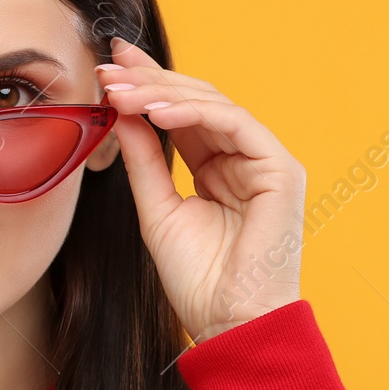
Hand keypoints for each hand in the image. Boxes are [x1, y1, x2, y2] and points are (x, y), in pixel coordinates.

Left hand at [96, 36, 306, 345]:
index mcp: (217, 167)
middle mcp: (243, 158)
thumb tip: (121, 111)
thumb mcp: (156, 208)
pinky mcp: (280, 169)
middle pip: (196, 101)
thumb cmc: (198, 279)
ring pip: (214, 104)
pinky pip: (235, 123)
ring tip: (122, 90)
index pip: (180, 113)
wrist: (229, 323)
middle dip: (150, 80)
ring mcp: (265, 161)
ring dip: (163, 92)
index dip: (147, 85)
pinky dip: (194, 112)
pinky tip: (157, 110)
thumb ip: (144, 159)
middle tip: (108, 67)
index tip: (110, 66)